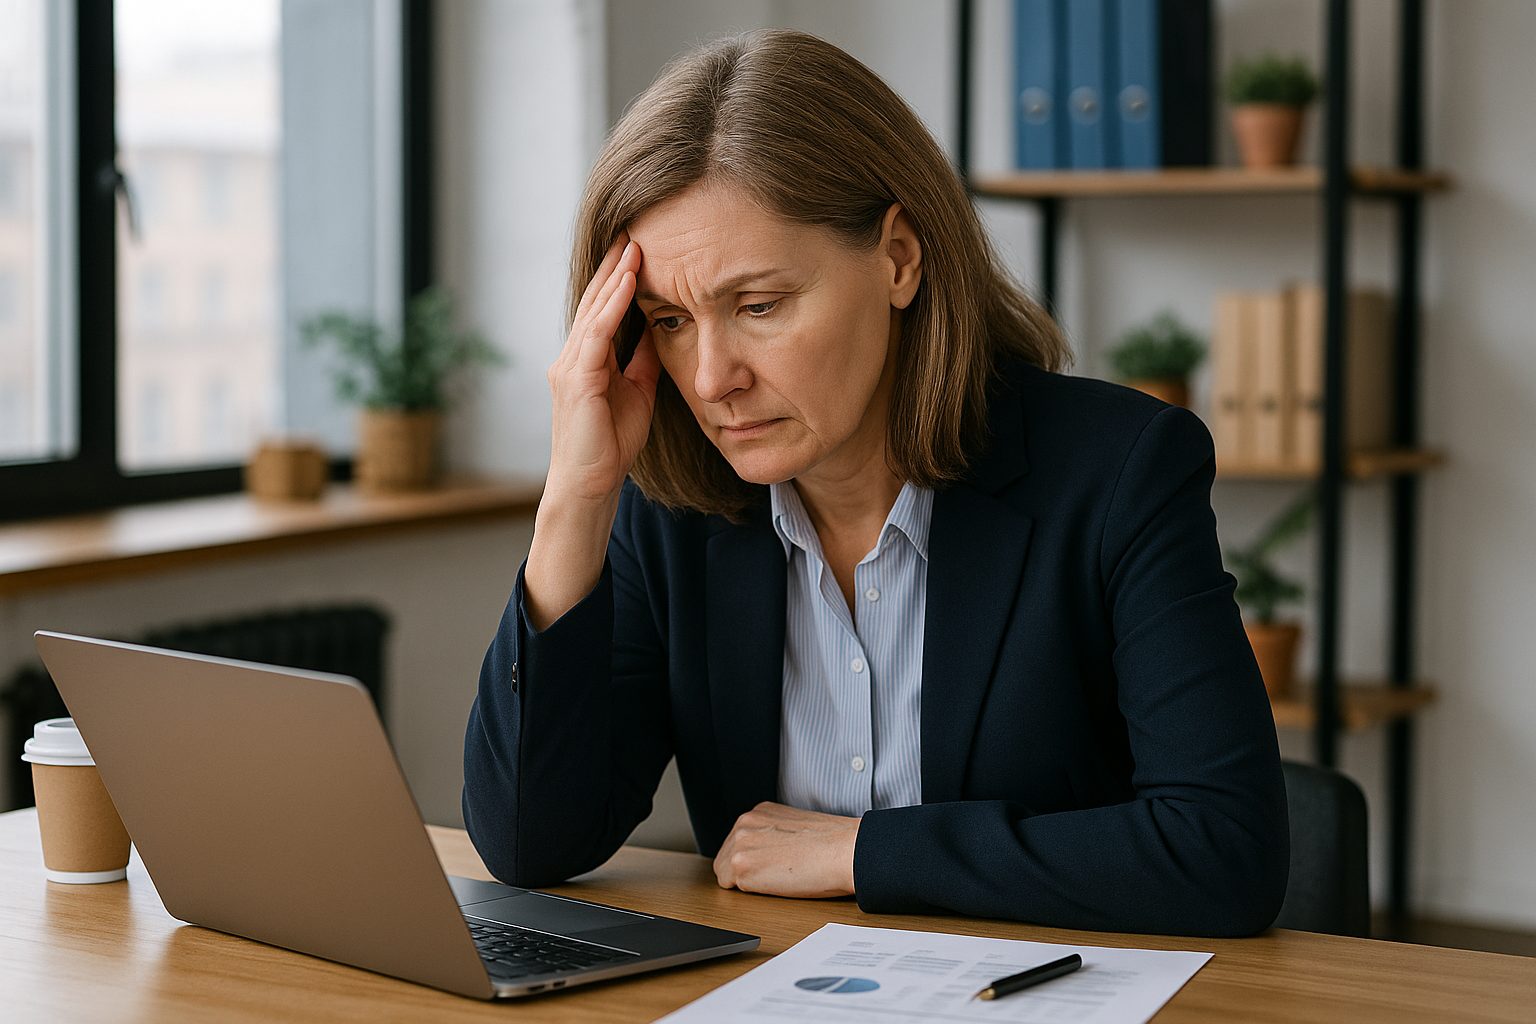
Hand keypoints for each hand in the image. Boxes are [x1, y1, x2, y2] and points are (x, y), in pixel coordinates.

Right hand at [545, 232, 661, 504]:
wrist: (590, 485)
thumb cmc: (611, 445)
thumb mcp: (637, 392)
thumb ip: (642, 360)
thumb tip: (658, 328)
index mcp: (586, 360)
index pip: (603, 309)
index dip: (619, 278)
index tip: (638, 248)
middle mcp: (572, 356)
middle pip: (595, 300)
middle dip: (614, 264)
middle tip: (632, 228)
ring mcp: (570, 366)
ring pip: (595, 310)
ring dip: (616, 275)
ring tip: (634, 243)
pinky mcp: (576, 379)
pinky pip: (597, 332)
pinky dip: (613, 304)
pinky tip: (629, 280)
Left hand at [712, 802, 859, 898]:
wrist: (845, 851)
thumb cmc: (832, 844)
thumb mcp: (794, 828)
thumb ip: (773, 834)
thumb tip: (766, 853)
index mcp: (759, 812)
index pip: (738, 843)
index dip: (754, 860)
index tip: (770, 866)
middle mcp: (745, 822)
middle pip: (726, 857)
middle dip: (746, 871)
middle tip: (778, 875)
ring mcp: (740, 842)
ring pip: (726, 873)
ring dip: (748, 882)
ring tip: (780, 878)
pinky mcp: (741, 865)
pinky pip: (732, 888)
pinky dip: (750, 892)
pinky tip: (776, 884)